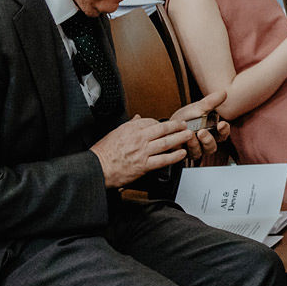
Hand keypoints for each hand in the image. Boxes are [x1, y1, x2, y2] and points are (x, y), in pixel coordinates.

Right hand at [91, 91, 225, 186]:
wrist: (97, 168)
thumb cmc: (104, 152)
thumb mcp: (115, 132)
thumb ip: (130, 125)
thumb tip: (138, 117)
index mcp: (131, 129)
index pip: (152, 121)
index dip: (163, 123)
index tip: (169, 124)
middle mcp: (138, 138)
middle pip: (163, 129)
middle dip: (177, 126)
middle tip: (186, 125)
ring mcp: (142, 152)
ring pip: (166, 143)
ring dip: (180, 138)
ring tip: (189, 136)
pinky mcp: (144, 165)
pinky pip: (163, 160)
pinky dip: (174, 156)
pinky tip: (182, 154)